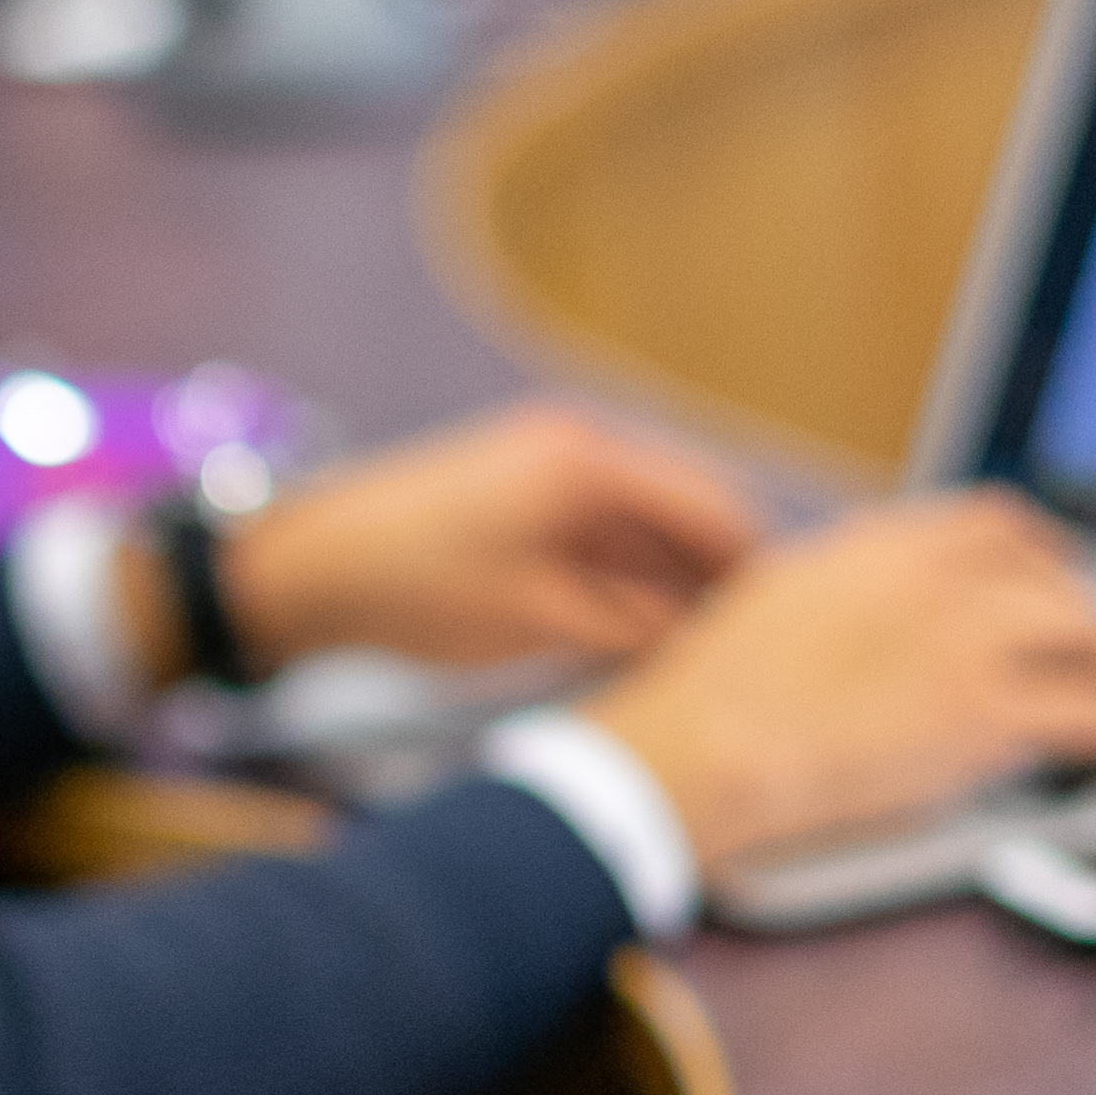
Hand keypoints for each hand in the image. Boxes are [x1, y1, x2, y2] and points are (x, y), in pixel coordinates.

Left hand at [193, 403, 765, 677]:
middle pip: (685, 509)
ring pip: (646, 523)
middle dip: (719, 575)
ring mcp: (550, 464)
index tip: (787, 625)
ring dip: (675, 578)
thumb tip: (704, 637)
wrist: (308, 568)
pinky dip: (630, 574)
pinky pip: (605, 529)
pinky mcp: (524, 493)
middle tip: (752, 646)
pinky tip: (644, 630)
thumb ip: (630, 623)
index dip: (753, 568)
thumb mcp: (536, 619)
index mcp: (587, 461)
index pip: (711, 505)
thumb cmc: (413, 589)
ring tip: (706, 648)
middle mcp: (579, 446)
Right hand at [569, 491, 1095, 873]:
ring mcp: (965, 642)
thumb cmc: (706, 699)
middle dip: (1084, 613)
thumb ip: (836, 593)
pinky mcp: (984, 714)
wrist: (699, 750)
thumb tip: (860, 614)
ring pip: (1085, 632)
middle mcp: (933, 578)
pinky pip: (1091, 713)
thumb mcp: (770, 601)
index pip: (992, 523)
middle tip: (1095, 649)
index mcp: (876, 544)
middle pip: (1051, 574)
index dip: (1038, 553)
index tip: (1048, 573)